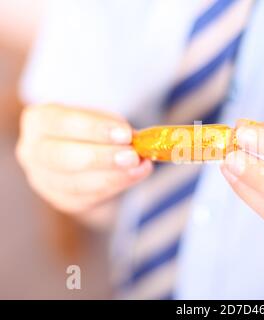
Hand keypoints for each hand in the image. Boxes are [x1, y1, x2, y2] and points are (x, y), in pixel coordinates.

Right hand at [16, 104, 151, 214]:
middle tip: (132, 156)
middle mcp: (32, 152)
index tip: (125, 133)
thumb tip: (138, 141)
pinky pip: (88, 198)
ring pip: (76, 183)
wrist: (84, 157)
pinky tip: (134, 176)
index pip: (62, 123)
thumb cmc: (92, 132)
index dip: (94, 129)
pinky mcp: (61, 200)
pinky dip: (115, 187)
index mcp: (39, 121)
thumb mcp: (100, 120)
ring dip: (113, 176)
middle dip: (102, 157)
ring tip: (140, 167)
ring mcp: (43, 180)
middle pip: (63, 157)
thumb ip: (115, 128)